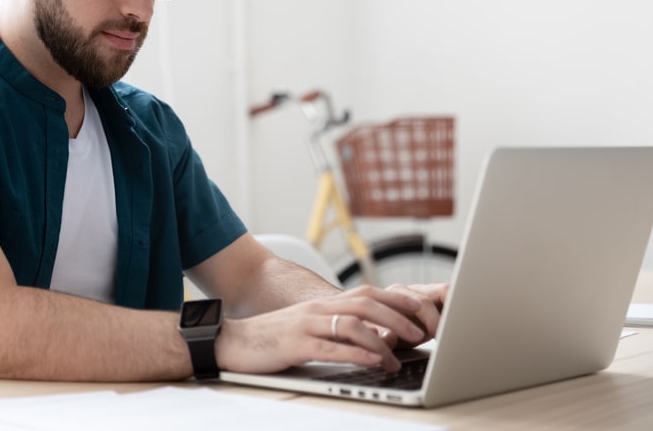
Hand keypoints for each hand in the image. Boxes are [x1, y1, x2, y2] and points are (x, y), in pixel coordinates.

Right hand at [215, 285, 435, 374]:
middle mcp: (317, 309)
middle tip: (420, 331)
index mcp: (322, 304)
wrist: (231, 341)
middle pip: (365, 303)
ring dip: (380, 340)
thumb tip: (368, 338)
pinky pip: (331, 347)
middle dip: (397, 316)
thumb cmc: (271, 339)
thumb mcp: (306, 328)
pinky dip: (356, 353)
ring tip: (398, 356)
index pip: (366, 293)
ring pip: (352, 324)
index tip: (419, 307)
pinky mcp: (295, 344)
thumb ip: (333, 328)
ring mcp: (306, 325)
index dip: (395, 298)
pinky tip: (372, 360)